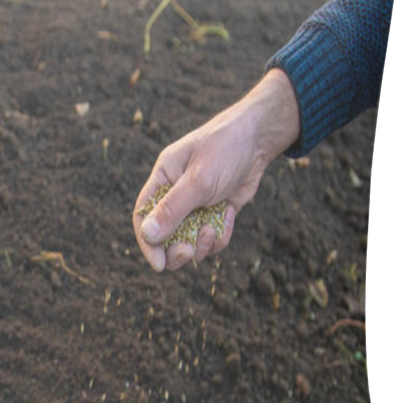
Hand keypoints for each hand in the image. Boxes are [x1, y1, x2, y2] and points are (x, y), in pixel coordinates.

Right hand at [133, 69, 299, 271]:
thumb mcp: (198, 181)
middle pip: (165, 236)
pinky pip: (211, 237)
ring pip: (190, 241)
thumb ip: (172, 209)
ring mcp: (195, 205)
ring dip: (202, 243)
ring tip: (214, 228)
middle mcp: (175, 194)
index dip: (147, 243)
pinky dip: (221, 233)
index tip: (158, 264)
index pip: (143, 217)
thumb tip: (148, 235)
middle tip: (190, 252)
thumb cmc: (224, 149)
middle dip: (177, 250)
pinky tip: (230, 212)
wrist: (260, 138)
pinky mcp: (215, 212)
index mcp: (162, 180)